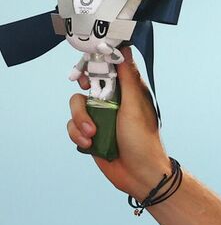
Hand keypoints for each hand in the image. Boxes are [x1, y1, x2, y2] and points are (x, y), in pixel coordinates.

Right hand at [66, 43, 169, 195]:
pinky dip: (77, 134)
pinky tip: (90, 144)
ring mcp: (100, 118)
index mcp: (126, 92)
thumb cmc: (144, 141)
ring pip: (75, 106)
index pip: (107, 70)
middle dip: (83, 91)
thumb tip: (125, 49)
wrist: (140, 175)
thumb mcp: (136, 106)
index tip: (88, 66)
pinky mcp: (89, 134)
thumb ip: (128, 78)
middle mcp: (112, 103)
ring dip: (80, 119)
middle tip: (84, 90)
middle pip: (86, 85)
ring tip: (93, 134)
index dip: (94, 66)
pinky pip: (72, 126)